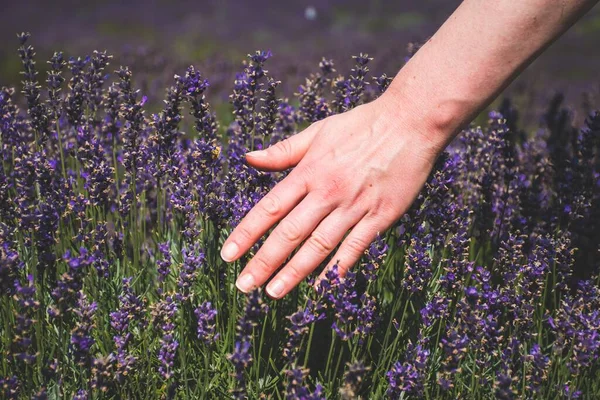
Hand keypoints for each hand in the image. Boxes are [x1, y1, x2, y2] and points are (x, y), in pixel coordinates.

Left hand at [220, 94, 441, 298]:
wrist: (411, 122)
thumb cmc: (362, 124)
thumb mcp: (318, 131)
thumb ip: (283, 151)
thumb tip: (248, 158)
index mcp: (309, 171)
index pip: (269, 208)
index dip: (247, 234)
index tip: (228, 255)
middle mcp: (327, 192)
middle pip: (290, 233)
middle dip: (264, 261)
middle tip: (244, 285)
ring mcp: (354, 206)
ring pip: (319, 245)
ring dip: (294, 272)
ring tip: (274, 293)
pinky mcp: (380, 216)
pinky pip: (355, 247)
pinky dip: (339, 268)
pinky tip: (323, 286)